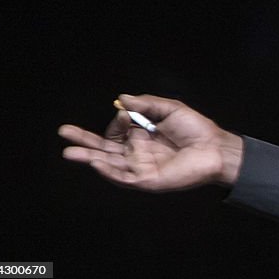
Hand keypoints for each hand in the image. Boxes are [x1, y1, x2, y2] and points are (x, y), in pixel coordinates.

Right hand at [58, 94, 243, 190]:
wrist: (215, 148)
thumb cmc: (196, 128)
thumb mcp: (170, 109)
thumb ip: (146, 104)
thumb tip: (121, 98)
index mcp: (142, 135)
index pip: (116, 130)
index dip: (116, 122)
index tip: (124, 115)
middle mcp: (137, 151)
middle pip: (104, 148)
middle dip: (84, 141)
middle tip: (63, 132)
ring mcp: (140, 166)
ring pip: (109, 163)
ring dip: (89, 157)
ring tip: (68, 152)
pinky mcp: (146, 180)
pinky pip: (123, 176)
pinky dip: (109, 170)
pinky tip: (95, 162)